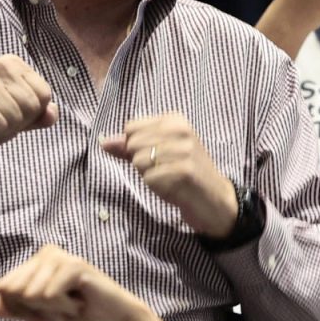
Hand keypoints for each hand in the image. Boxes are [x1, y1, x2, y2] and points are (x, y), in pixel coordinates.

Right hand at [0, 55, 57, 156]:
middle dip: (16, 123)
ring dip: (0, 130)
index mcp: (13, 64)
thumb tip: (54, 113)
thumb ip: (36, 114)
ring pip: (17, 119)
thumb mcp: (13, 115)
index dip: (29, 114)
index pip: (45, 95)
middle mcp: (0, 65)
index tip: (5, 112)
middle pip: (33, 107)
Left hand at [0, 244, 146, 320]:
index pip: (3, 288)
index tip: (42, 314)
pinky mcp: (73, 264)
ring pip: (30, 295)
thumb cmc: (76, 314)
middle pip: (13, 291)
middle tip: (60, 309)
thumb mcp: (39, 315)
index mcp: (34, 262)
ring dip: (52, 311)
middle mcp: (44, 253)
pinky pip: (49, 295)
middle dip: (34, 311)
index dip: (19, 310)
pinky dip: (64, 308)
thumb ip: (14, 310)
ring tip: (71, 305)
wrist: (112, 319)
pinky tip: (80, 302)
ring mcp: (59, 256)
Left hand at [100, 113, 237, 237]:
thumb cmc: (184, 175)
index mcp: (175, 120)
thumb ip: (131, 146)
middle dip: (142, 163)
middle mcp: (180, 131)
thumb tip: (104, 141)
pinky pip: (149, 178)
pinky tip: (173, 188)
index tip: (158, 156)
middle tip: (165, 170)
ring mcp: (183, 150)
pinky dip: (157, 187)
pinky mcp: (183, 171)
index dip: (136, 147)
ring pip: (138, 161)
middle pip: (132, 144)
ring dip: (149, 176)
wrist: (215, 200)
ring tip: (170, 178)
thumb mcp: (160, 153)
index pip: (131, 127)